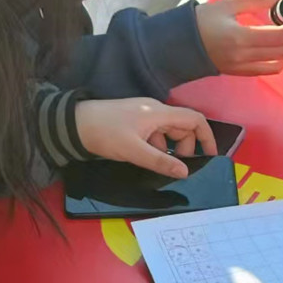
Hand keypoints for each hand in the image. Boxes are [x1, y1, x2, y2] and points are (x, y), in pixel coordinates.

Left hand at [75, 97, 214, 178]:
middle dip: (185, 147)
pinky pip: (154, 134)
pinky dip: (156, 147)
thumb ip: (160, 161)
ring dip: (168, 149)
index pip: (194, 119)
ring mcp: (144, 115)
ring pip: (168, 133)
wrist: (73, 123)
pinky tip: (145, 159)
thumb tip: (185, 172)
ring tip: (157, 166)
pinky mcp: (134, 121)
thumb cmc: (104, 133)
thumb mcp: (133, 151)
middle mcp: (155, 111)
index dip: (206, 136)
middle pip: (182, 127)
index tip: (209, 156)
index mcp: (159, 113)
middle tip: (175, 167)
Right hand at [196, 0, 282, 75]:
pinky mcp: (239, 73)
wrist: (179, 44)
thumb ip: (258, 0)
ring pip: (278, 63)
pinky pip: (266, 71)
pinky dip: (278, 60)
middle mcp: (243, 56)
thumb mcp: (229, 4)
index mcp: (240, 36)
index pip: (280, 35)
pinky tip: (278, 48)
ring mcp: (241, 67)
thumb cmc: (201, 21)